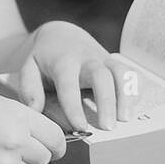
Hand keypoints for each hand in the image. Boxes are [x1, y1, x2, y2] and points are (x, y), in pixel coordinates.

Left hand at [14, 21, 138, 131]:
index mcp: (63, 61)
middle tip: (108, 127)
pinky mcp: (115, 64)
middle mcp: (87, 58)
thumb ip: (29, 88)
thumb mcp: (29, 68)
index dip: (74, 105)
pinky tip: (132, 109)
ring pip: (121, 72)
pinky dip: (135, 90)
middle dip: (106, 101)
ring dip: (126, 95)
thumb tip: (34, 110)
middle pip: (101, 75)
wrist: (61, 36)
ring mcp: (104, 59)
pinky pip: (131, 73)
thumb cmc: (44, 59)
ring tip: (126, 119)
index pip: (69, 83)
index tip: (80, 126)